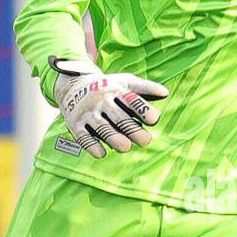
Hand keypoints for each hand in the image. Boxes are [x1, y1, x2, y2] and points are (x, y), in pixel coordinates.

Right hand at [47, 56, 168, 158]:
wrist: (71, 84)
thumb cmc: (107, 86)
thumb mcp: (125, 81)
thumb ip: (145, 88)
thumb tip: (165, 93)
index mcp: (116, 90)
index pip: (131, 99)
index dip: (142, 108)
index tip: (154, 119)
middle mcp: (101, 101)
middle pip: (118, 116)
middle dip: (131, 128)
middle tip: (145, 140)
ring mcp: (88, 112)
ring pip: (101, 127)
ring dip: (113, 137)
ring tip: (126, 147)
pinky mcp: (75, 123)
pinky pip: (83, 136)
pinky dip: (91, 145)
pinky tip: (101, 154)